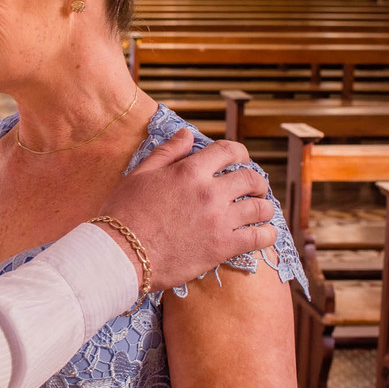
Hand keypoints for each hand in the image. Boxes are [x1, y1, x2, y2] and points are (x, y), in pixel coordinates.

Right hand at [95, 129, 274, 291]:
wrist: (121, 253)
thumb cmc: (124, 213)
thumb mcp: (140, 175)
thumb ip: (167, 152)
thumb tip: (187, 134)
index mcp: (190, 171)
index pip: (227, 151)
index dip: (239, 152)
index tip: (241, 159)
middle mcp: (209, 192)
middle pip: (250, 178)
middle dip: (256, 181)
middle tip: (254, 188)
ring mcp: (219, 220)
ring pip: (260, 207)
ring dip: (264, 206)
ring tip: (261, 210)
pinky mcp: (222, 247)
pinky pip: (259, 238)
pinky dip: (267, 233)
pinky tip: (264, 233)